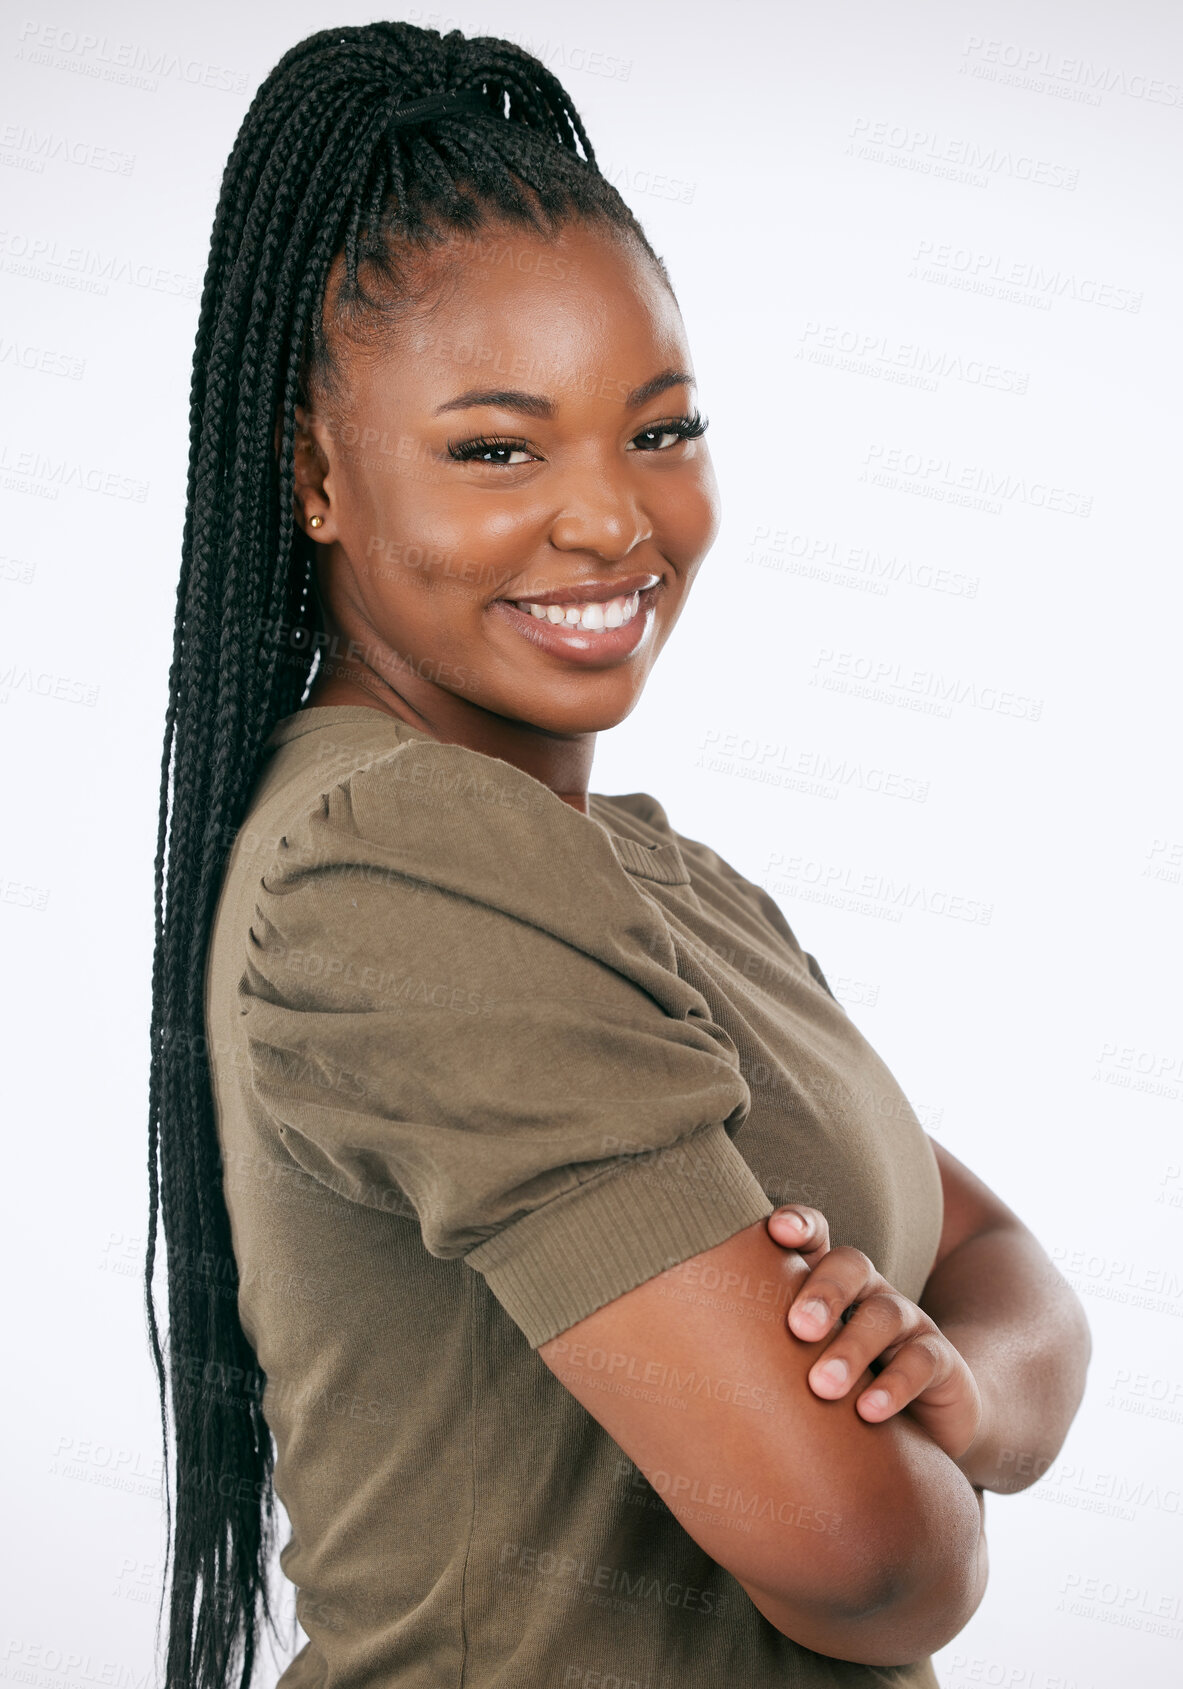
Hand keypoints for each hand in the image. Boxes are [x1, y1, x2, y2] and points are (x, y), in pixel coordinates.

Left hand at [766, 1205, 983, 1465]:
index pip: (816, 1237)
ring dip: (852, 1347)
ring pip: (886, 1313)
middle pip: (851, 1265)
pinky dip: (897, 1385)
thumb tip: (662, 1368)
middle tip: (796, 1328)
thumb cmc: (836, 1387)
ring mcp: (908, 1323)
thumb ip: (749, 1351)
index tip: (776, 1229)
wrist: (926, 1425)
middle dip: (822, 1290)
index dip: (801, 1225)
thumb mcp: (794, 1363)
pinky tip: (868, 1412)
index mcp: (828, 1282)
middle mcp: (868, 1292)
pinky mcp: (940, 1363)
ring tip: (822, 1386)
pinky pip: (924, 1361)